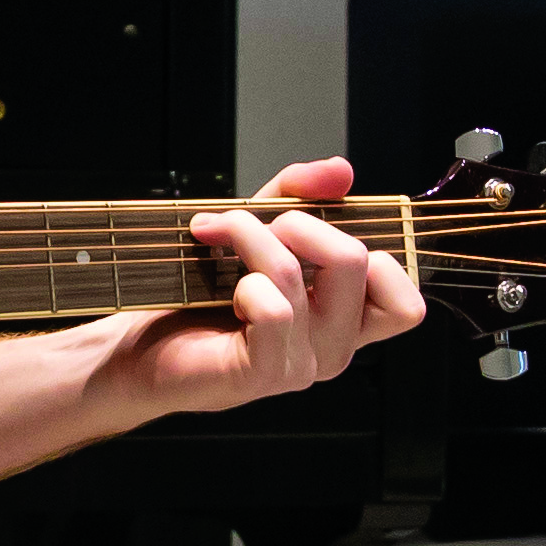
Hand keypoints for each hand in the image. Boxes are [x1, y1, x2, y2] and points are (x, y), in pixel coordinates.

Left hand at [76, 159, 423, 422]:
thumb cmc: (199, 295)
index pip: (406, 301)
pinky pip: (271, 309)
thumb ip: (300, 197)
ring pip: (298, 274)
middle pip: (359, 261)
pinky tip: (222, 292)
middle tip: (253, 224)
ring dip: (248, 236)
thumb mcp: (257, 229)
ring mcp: (302, 366)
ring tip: (215, 236)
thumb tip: (341, 171)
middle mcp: (334, 349)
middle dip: (298, 220)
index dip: (375, 249)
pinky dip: (240, 281)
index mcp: (345, 322)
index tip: (316, 228)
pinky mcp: (262, 374)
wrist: (139, 346)